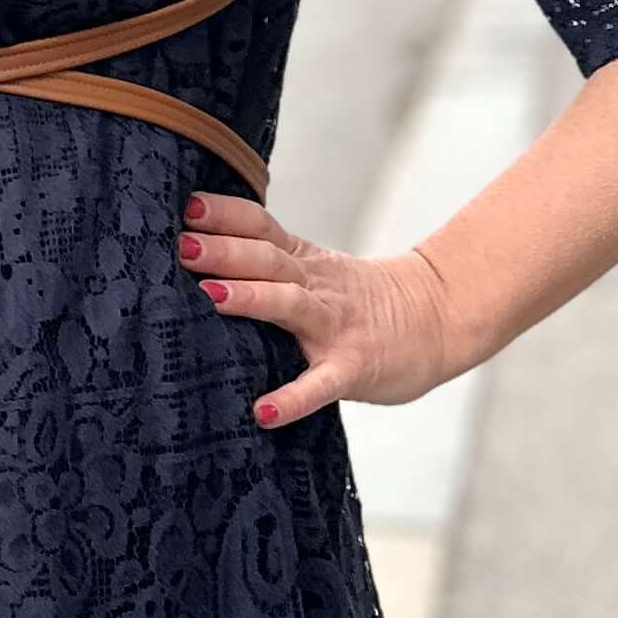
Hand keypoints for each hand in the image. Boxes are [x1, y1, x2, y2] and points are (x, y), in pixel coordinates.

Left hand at [174, 193, 468, 431]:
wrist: (436, 320)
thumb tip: (194, 252)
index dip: (226, 214)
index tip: (187, 205)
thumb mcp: (316, 269)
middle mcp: (317, 286)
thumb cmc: (358, 301)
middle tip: (181, 246)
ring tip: (210, 298)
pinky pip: (321, 384)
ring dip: (251, 298)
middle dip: (224, 250)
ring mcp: (336, 326)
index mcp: (303, 261)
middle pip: (268, 259)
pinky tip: (264, 412)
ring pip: (291, 304)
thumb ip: (268, 261)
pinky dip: (293, 398)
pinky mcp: (353, 367)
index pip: (262, 226)